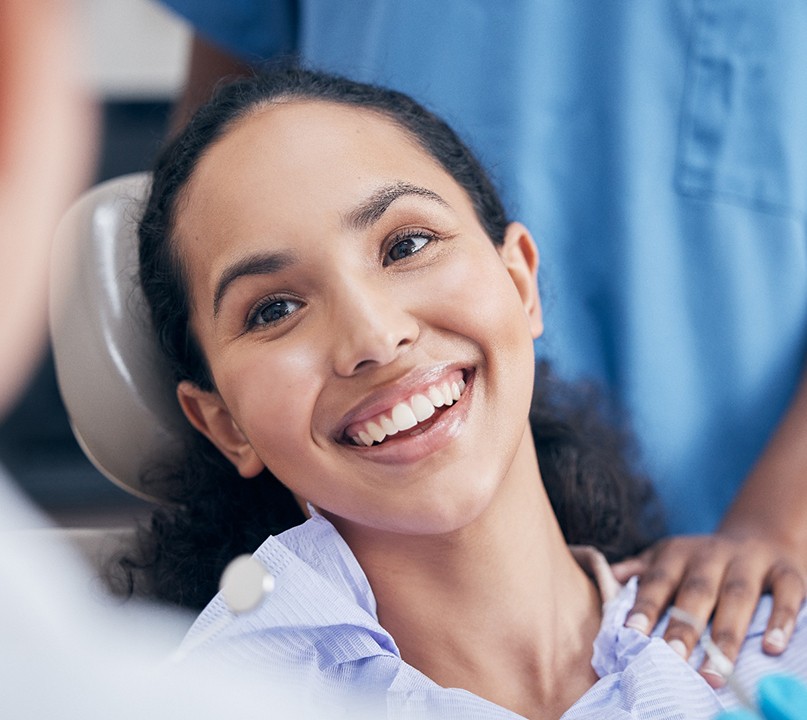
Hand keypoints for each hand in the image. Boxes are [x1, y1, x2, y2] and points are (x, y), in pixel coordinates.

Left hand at [611, 533, 805, 687]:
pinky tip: (770, 648)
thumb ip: (640, 572)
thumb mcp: (667, 559)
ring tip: (716, 673)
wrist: (757, 537)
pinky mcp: (786, 572)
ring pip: (737, 597)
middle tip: (673, 661)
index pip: (658, 582)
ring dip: (726, 637)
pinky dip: (780, 622)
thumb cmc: (700, 562)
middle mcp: (711, 554)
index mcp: (677, 554)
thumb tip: (607, 581)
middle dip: (684, 627)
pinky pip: (785, 596)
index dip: (645, 608)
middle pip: (696, 592)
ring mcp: (749, 561)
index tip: (632, 636)